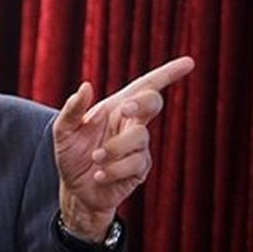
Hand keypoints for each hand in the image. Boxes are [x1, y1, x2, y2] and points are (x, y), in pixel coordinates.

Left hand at [53, 56, 194, 241]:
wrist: (75, 189)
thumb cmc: (71, 155)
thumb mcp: (63, 131)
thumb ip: (72, 110)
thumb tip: (86, 86)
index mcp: (116, 109)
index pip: (144, 87)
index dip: (167, 74)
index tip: (189, 62)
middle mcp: (131, 124)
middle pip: (152, 103)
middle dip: (142, 103)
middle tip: (125, 109)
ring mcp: (138, 147)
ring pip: (140, 136)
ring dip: (114, 147)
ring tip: (95, 158)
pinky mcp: (140, 169)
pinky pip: (134, 164)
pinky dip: (113, 169)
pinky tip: (99, 175)